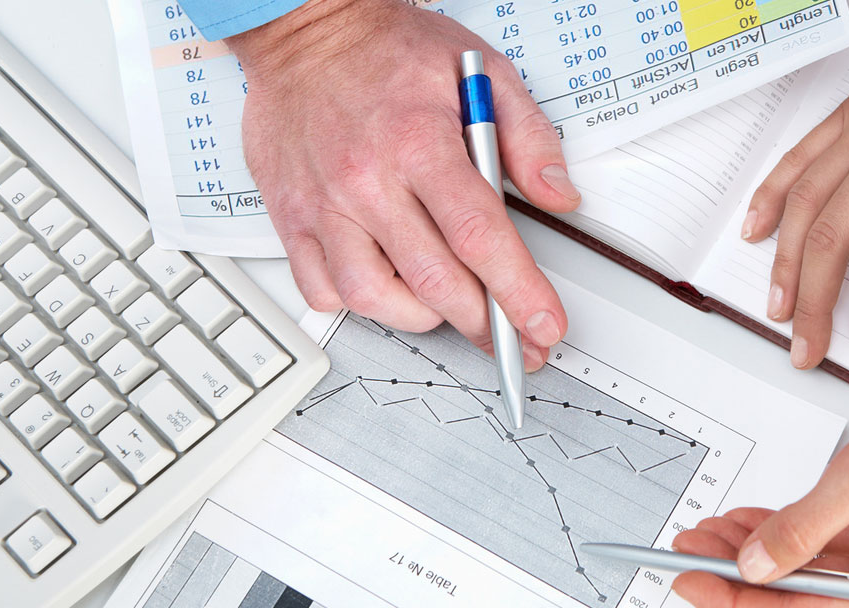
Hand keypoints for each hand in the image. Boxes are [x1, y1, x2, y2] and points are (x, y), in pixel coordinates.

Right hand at [227, 0, 582, 368]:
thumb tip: (558, 195)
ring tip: (448, 306)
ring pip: (373, 297)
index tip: (542, 323)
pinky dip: (359, 302)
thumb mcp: (484, 71)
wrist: (307, 29)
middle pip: (433, 280)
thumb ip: (529, 137)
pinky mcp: (291, 216)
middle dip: (484, 322)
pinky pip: (322, 288)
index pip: (478, 236)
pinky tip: (386, 287)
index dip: (517, 291)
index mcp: (420, 142)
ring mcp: (324, 203)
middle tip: (511, 336)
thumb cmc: (390, 51)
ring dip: (421, 316)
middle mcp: (367, 180)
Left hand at [671, 255, 848, 607]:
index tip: (688, 582)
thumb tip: (750, 566)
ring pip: (810, 566)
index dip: (736, 603)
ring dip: (757, 547)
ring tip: (707, 530)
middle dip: (738, 573)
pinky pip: (828, 538)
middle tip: (684, 550)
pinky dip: (787, 525)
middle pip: (803, 595)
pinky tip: (750, 517)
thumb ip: (803, 526)